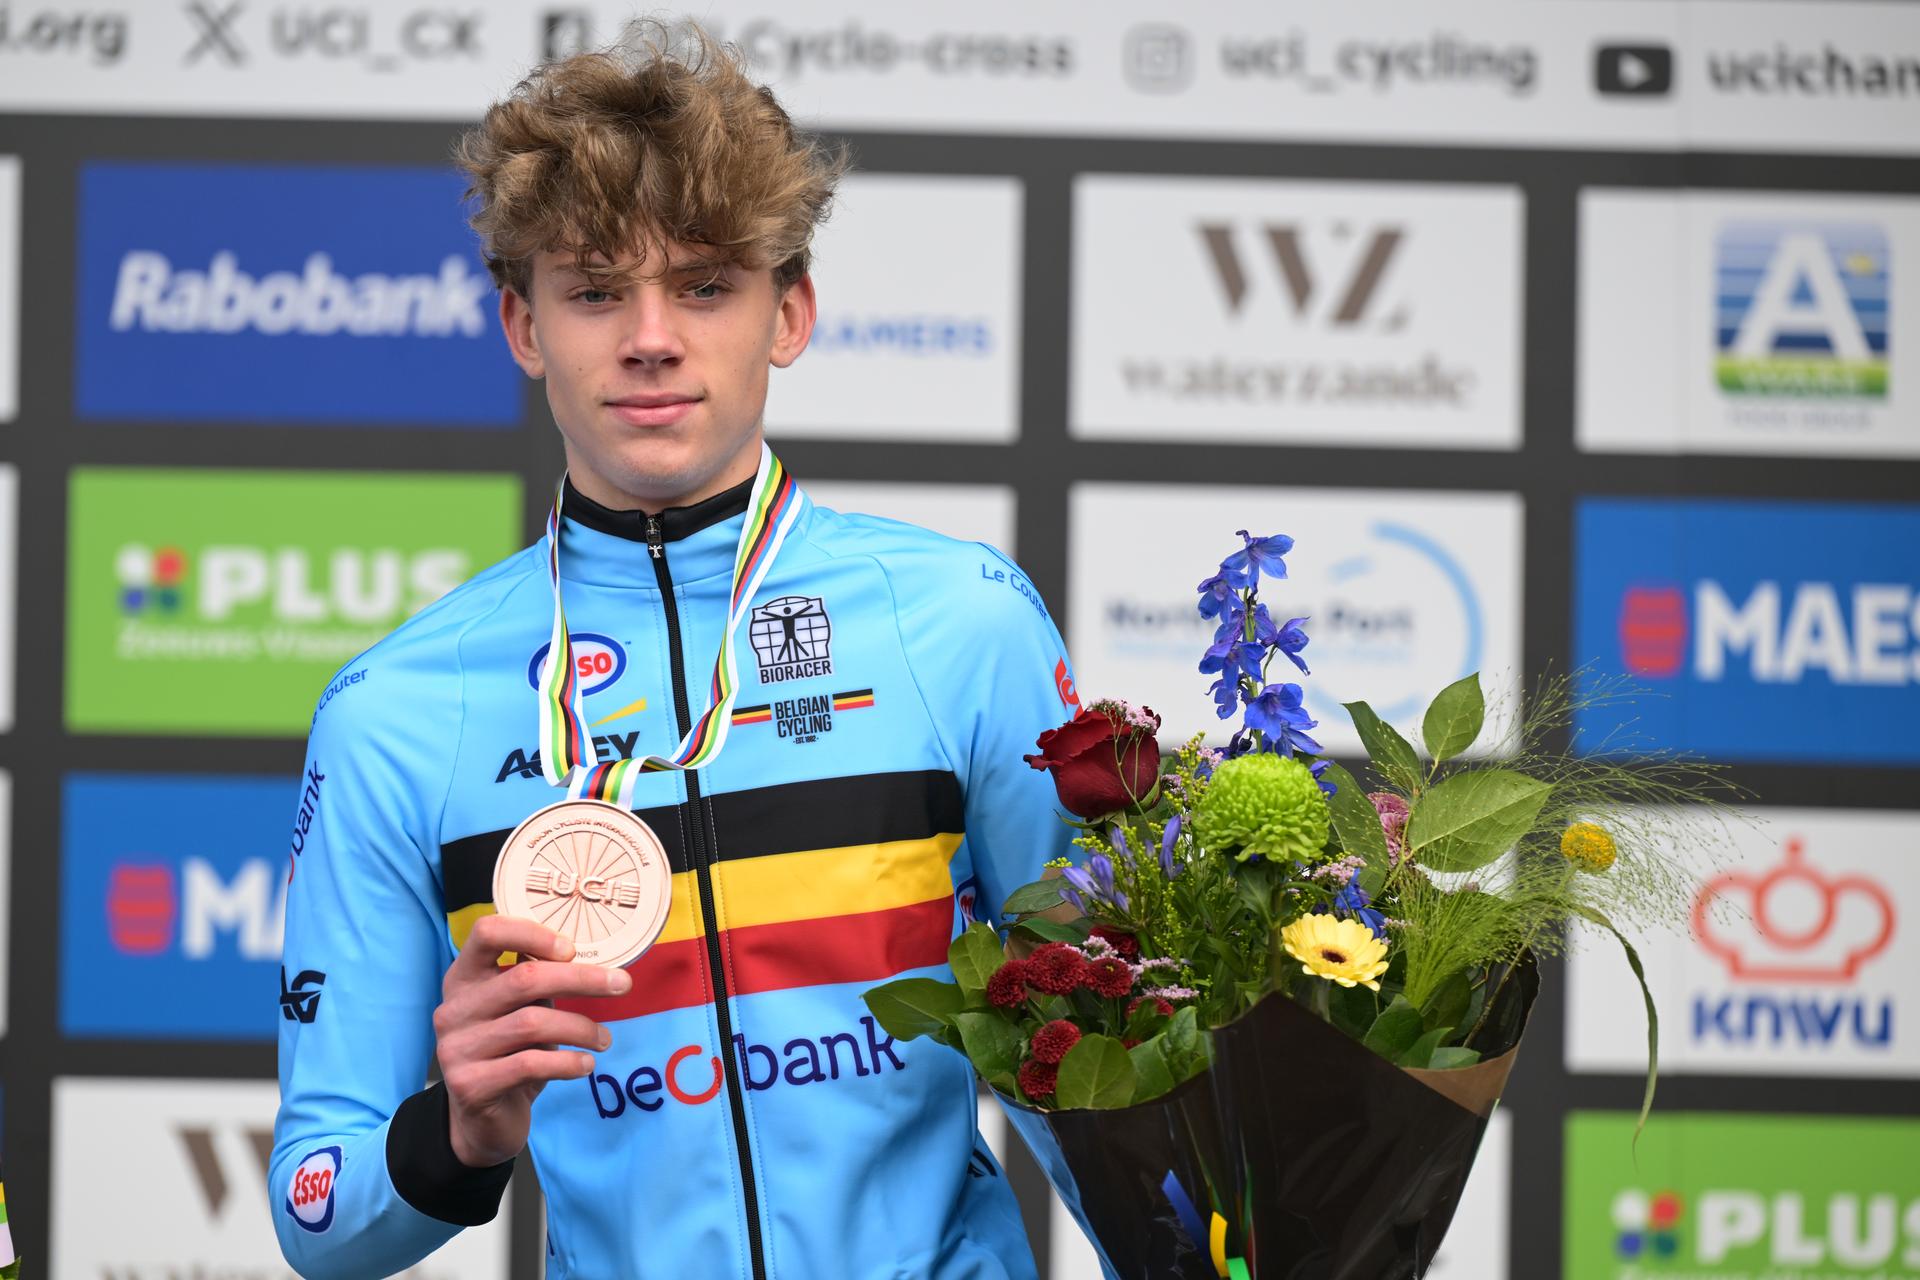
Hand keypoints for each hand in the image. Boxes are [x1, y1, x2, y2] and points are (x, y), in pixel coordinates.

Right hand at [434, 914, 630, 1167]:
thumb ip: (536, 981)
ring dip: (581, 1028)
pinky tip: (585, 1065)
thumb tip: (580, 952)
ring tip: (604, 1039)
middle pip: (523, 979)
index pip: (487, 933)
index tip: (572, 948)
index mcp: (463, 978)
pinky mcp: (470, 1085)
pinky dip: (567, 1062)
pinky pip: (530, 1064)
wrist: (481, 1121)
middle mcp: (454, 1009)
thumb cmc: (509, 1052)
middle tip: (621, 984)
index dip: (531, 933)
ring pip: (532, 1023)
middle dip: (581, 979)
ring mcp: (457, 1048)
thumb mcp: (519, 1009)